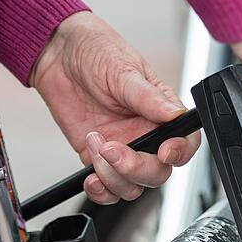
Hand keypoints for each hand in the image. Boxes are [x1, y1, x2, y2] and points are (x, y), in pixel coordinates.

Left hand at [32, 12, 200, 203]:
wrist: (57, 54)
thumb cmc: (96, 51)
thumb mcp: (124, 69)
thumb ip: (149, 97)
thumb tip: (175, 113)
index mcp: (161, 111)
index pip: (185, 141)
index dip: (179, 152)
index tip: (163, 152)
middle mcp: (145, 133)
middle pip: (158, 171)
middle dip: (137, 168)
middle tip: (113, 149)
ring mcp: (122, 148)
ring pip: (132, 185)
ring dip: (113, 177)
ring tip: (95, 145)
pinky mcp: (97, 157)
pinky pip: (107, 188)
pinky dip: (100, 191)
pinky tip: (90, 176)